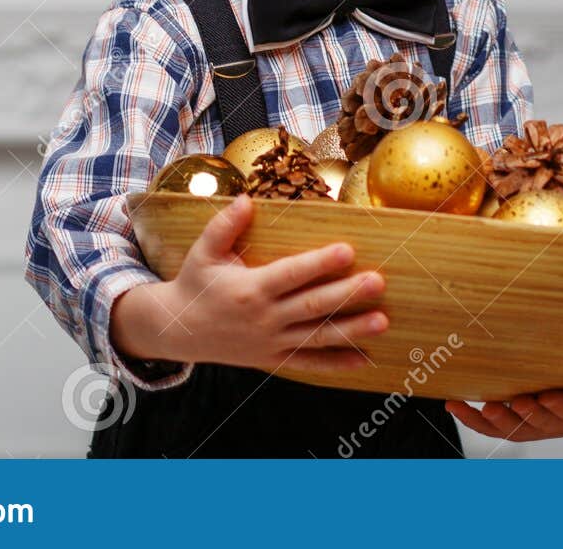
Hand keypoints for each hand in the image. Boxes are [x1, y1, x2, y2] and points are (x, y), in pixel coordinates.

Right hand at [113, 194, 386, 375]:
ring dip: (351, 330)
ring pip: (317, 337)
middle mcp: (263, 318)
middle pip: (311, 306)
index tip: (347, 250)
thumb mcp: (203, 253)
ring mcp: (271, 341)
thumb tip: (245, 199)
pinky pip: (309, 362)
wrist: (179, 331)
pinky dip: (337, 363)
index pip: (291, 274)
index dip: (318, 263)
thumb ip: (224, 226)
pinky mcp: (273, 358)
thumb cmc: (196, 284)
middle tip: (378, 282)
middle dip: (346, 294)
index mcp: (249, 288)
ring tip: (383, 320)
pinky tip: (365, 358)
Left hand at [444, 354, 562, 441]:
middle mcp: (555, 423)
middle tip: (516, 403)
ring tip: (483, 407)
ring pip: (513, 429)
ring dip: (496, 420)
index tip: (547, 397)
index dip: (561, 406)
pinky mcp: (510, 422)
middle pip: (541, 424)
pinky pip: (488, 424)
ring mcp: (530, 425)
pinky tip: (453, 405)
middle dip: (527, 415)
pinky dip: (470, 418)